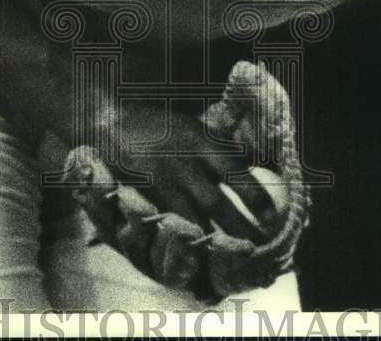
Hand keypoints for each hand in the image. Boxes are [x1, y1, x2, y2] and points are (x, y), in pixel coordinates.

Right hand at [63, 62, 309, 300]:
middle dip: (240, 227)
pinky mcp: (144, 194)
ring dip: (213, 239)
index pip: (235, 171)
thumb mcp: (191, 125)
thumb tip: (245, 162)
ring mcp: (163, 180)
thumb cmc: (155, 123)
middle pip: (218, 202)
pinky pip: (168, 221)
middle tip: (258, 246)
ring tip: (230, 257)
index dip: (255, 196)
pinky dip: (183, 237)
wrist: (108, 122)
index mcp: (202, 140)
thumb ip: (215, 143)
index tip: (272, 215)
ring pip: (194, 218)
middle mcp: (186, 161)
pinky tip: (195, 252)